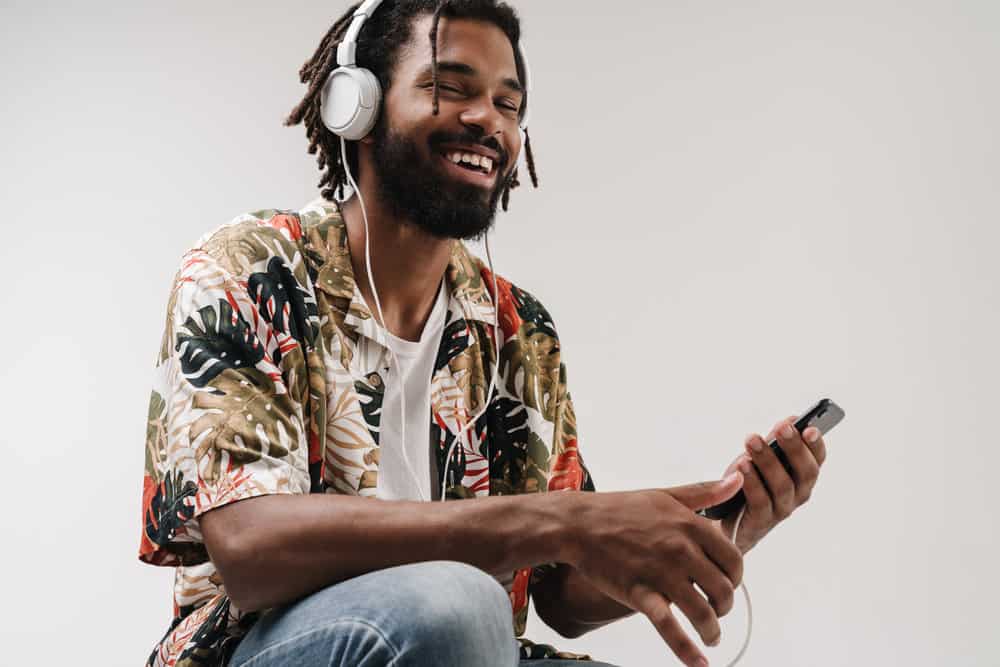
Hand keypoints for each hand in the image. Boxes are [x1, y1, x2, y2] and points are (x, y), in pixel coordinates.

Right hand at [568, 474, 745, 666]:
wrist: (578, 524)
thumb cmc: (621, 508)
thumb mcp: (666, 495)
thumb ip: (705, 491)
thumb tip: (738, 480)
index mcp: (691, 525)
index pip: (734, 560)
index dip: (735, 578)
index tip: (726, 585)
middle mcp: (681, 549)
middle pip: (723, 590)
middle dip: (724, 606)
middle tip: (716, 611)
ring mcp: (661, 572)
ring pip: (703, 612)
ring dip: (712, 630)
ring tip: (711, 637)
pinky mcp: (639, 593)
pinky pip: (669, 627)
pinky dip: (686, 650)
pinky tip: (699, 663)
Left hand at [719, 416, 827, 552]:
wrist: (727, 518)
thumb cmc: (750, 482)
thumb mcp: (762, 457)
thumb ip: (777, 441)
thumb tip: (793, 419)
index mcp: (802, 475)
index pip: (817, 459)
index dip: (816, 445)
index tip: (810, 428)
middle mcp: (799, 493)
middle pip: (805, 472)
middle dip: (794, 448)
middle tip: (781, 427)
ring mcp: (782, 509)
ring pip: (782, 486)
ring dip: (767, 461)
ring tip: (752, 440)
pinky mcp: (761, 521)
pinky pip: (760, 501)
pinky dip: (752, 482)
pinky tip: (742, 465)